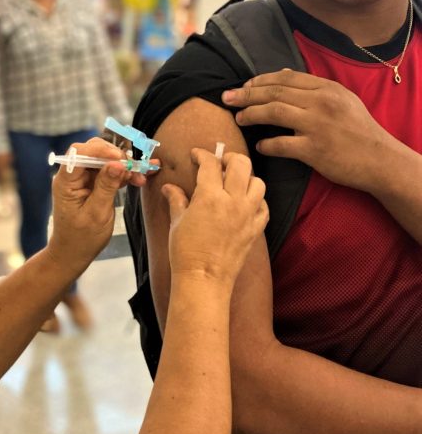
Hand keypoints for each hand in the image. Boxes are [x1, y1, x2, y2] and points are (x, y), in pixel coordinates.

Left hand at [49, 138, 153, 269]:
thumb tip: (118, 164)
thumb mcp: (97, 214)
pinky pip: (110, 172)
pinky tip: (138, 180)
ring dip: (124, 166)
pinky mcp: (93, 185)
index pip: (79, 153)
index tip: (120, 158)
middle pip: (93, 152)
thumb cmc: (82, 238)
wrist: (74, 253)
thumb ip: (106, 187)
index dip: (100, 150)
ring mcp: (83, 180)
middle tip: (134, 167)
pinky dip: (124, 174)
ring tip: (141, 176)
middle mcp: (73, 176)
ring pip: (105, 161)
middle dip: (115, 156)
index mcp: (66, 181)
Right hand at [163, 149, 267, 283]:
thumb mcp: (177, 221)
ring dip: (247, 178)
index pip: (210, 164)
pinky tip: (246, 203)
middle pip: (241, 164)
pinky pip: (264, 207)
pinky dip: (257, 200)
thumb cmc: (185, 251)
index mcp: (209, 196)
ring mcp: (247, 215)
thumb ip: (176, 199)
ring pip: (258, 182)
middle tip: (220, 163)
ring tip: (235, 182)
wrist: (203, 279)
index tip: (196, 154)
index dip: (202, 154)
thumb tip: (169, 187)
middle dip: (230, 158)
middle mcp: (233, 201)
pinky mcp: (255, 229)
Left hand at [222, 69, 393, 193]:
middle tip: (227, 98)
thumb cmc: (357, 129)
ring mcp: (317, 126)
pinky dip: (266, 144)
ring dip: (251, 114)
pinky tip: (259, 145)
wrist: (379, 159)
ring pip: (274, 113)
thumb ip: (312, 87)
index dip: (260, 80)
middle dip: (246, 94)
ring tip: (238, 118)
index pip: (285, 78)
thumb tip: (281, 73)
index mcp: (327, 88)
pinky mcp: (314, 150)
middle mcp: (321, 103)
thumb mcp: (341, 99)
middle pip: (274, 93)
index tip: (244, 86)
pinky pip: (281, 145)